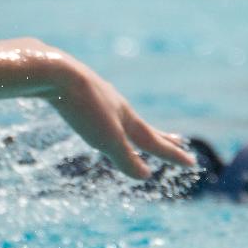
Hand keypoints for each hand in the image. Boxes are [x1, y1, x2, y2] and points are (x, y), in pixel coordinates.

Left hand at [48, 55, 194, 178]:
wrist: (55, 71)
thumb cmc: (83, 108)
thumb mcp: (106, 138)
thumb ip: (125, 158)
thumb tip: (145, 176)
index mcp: (126, 117)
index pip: (154, 141)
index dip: (173, 154)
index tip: (192, 163)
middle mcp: (116, 104)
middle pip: (142, 125)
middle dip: (161, 137)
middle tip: (178, 141)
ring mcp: (97, 95)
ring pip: (119, 114)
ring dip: (132, 126)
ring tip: (136, 129)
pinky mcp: (77, 91)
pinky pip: (96, 105)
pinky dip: (106, 114)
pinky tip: (96, 110)